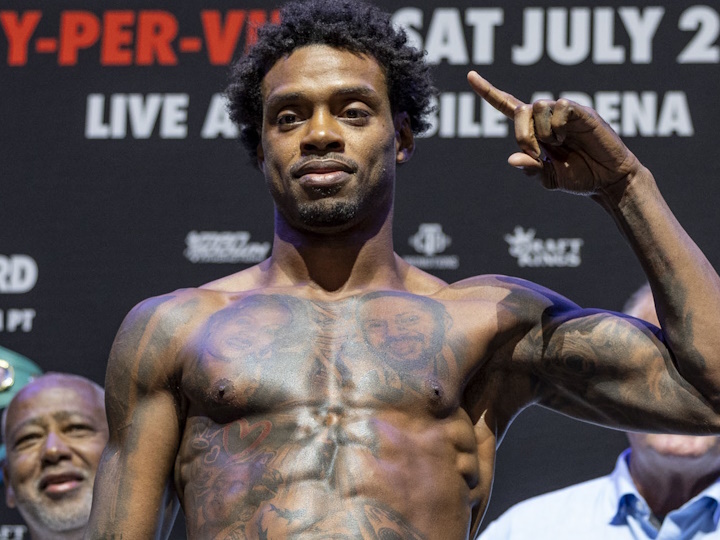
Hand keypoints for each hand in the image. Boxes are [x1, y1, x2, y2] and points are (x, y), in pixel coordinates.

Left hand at [467, 71, 641, 194]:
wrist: (607, 180)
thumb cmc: (578, 177)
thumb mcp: (549, 178)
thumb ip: (531, 168)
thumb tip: (511, 159)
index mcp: (534, 130)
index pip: (507, 105)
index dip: (488, 92)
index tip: (470, 75)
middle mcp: (546, 117)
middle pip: (520, 109)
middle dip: (522, 133)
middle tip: (538, 152)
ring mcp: (564, 113)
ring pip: (538, 106)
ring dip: (542, 131)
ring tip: (558, 145)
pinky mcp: (581, 112)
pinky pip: (560, 107)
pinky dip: (558, 125)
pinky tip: (567, 137)